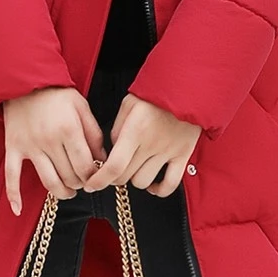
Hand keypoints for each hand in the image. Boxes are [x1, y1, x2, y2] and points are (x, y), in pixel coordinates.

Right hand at [3, 86, 107, 215]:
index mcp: (68, 129)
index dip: (94, 177)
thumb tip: (102, 160)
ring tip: (68, 191)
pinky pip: (11, 176)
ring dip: (61, 192)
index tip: (97, 177)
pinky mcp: (13, 148)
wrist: (24, 80)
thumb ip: (94, 133)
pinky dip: (13, 195)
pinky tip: (19, 209)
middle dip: (80, 184)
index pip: (85, 166)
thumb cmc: (56, 93)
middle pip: (69, 176)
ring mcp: (29, 146)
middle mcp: (48, 140)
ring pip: (48, 182)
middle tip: (84, 181)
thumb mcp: (81, 106)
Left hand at [82, 94, 201, 197]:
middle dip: (113, 177)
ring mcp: (169, 151)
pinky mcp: (184, 155)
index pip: (114, 166)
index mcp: (136, 130)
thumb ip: (117, 128)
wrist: (186, 86)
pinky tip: (152, 185)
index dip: (100, 180)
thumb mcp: (129, 103)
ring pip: (143, 182)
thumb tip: (113, 151)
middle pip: (125, 176)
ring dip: (134, 179)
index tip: (91, 184)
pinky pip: (171, 184)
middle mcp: (152, 144)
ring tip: (133, 169)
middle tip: (111, 171)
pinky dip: (159, 190)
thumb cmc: (156, 93)